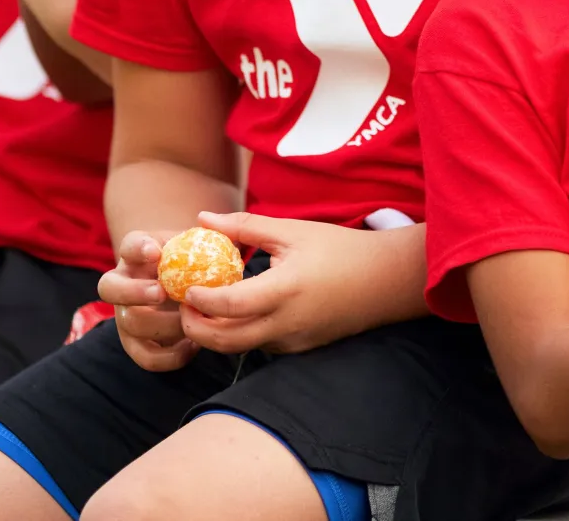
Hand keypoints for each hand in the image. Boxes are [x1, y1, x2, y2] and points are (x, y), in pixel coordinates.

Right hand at [98, 231, 196, 371]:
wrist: (185, 283)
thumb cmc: (192, 258)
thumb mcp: (195, 242)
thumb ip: (206, 235)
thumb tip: (213, 225)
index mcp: (136, 253)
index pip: (129, 245)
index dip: (138, 249)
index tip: (156, 252)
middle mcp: (122, 283)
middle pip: (110, 288)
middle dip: (134, 292)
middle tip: (161, 292)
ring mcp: (125, 315)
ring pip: (130, 324)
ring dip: (163, 325)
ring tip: (191, 319)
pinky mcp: (137, 344)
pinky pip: (146, 357)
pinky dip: (170, 356)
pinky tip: (194, 345)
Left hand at [179, 211, 423, 355]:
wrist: (386, 280)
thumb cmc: (340, 249)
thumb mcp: (293, 230)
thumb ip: (245, 227)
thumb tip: (203, 219)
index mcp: (285, 290)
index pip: (229, 306)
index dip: (200, 300)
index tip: (184, 285)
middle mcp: (287, 324)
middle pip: (225, 341)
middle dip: (195, 327)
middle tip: (182, 303)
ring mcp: (294, 342)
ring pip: (240, 347)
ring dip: (215, 333)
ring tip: (202, 306)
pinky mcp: (300, 349)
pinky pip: (260, 345)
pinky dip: (240, 333)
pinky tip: (237, 310)